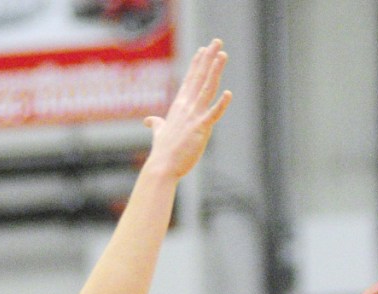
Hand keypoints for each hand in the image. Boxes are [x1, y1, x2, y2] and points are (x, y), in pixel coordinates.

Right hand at [143, 38, 232, 180]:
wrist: (162, 168)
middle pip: (199, 78)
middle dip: (208, 59)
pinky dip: (221, 104)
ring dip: (215, 71)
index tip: (203, 50)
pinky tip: (229, 93)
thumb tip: (148, 121)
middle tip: (216, 42)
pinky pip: (212, 115)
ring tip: (222, 55)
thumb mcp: (159, 134)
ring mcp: (193, 117)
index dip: (197, 64)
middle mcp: (186, 108)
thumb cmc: (162, 153)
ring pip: (206, 89)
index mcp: (178, 107)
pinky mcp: (200, 129)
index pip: (189, 81)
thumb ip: (156, 125)